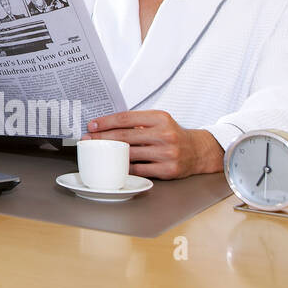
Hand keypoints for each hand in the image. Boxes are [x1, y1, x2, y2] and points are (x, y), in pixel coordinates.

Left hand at [82, 109, 223, 178]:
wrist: (199, 151)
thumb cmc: (172, 134)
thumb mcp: (158, 121)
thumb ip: (137, 122)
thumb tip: (105, 125)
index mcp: (160, 118)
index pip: (126, 118)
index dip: (106, 122)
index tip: (92, 125)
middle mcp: (165, 135)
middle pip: (125, 136)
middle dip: (102, 138)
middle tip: (88, 139)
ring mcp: (167, 153)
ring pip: (130, 154)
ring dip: (110, 154)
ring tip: (98, 152)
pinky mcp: (167, 170)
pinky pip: (138, 169)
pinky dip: (125, 167)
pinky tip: (114, 164)